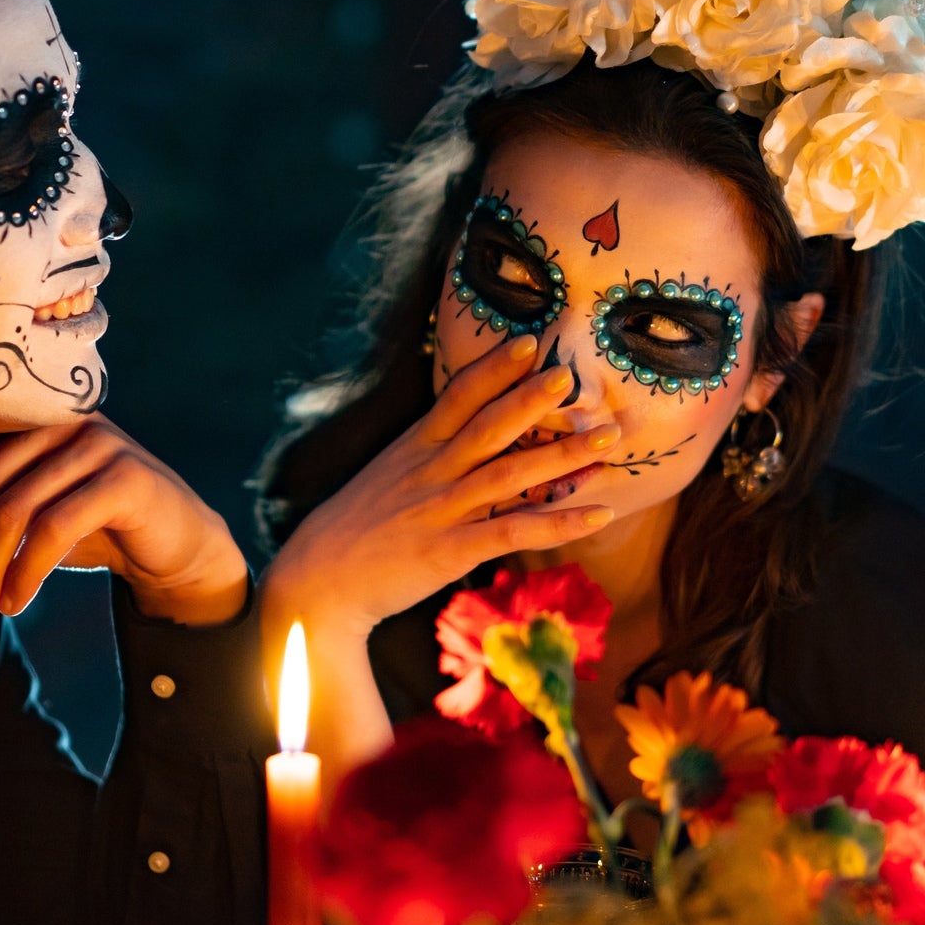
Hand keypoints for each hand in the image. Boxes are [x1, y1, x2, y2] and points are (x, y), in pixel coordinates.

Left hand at [0, 415, 248, 646]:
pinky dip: (24, 573)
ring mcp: (94, 442)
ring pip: (8, 513)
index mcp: (22, 415)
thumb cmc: (89, 529)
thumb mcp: (25, 513)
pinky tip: (15, 605)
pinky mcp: (126, 477)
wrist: (177, 545)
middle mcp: (54, 418)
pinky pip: (53, 527)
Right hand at [261, 333, 618, 642]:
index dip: (493, 368)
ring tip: (608, 437)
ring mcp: (443, 511)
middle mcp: (431, 472)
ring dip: (563, 455)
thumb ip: (426, 455)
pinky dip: (560, 523)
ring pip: (511, 476)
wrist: (315, 583)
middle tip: (572, 376)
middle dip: (532, 399)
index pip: (457, 396)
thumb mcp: (386, 476)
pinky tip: (599, 514)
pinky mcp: (452, 552)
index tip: (527, 340)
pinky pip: (516, 532)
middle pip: (489, 427)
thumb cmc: (354, 529)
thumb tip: (464, 438)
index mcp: (414, 448)